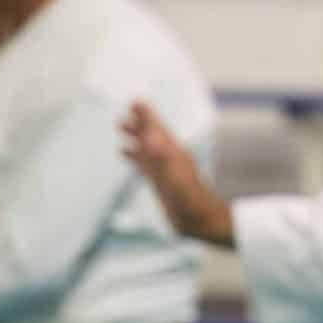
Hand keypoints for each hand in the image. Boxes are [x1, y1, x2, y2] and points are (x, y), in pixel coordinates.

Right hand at [120, 101, 234, 245]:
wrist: (202, 220)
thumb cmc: (191, 201)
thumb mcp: (176, 178)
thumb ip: (164, 157)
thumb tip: (151, 138)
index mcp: (173, 154)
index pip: (158, 129)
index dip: (147, 116)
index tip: (136, 102)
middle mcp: (169, 159)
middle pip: (152, 134)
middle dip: (139, 122)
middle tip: (125, 110)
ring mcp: (164, 170)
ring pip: (147, 147)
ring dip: (134, 136)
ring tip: (120, 126)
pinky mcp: (160, 182)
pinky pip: (144, 163)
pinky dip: (134, 154)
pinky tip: (124, 152)